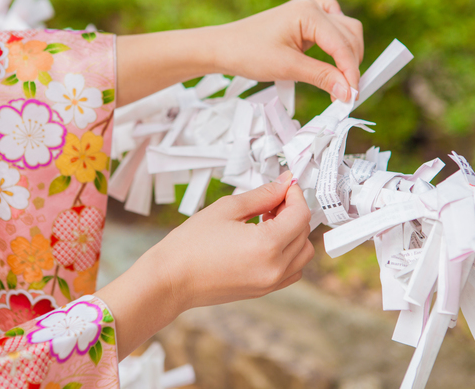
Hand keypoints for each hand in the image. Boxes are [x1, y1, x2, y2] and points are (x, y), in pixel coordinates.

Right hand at [153, 170, 312, 308]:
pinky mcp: (263, 291)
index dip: (295, 195)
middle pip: (304, 234)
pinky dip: (288, 254)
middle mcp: (275, 268)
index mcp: (267, 245)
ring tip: (267, 222)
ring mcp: (270, 283)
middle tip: (272, 201)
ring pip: (303, 254)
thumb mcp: (228, 208)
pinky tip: (265, 241)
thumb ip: (262, 195)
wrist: (170, 280)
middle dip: (293, 212)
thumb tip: (284, 183)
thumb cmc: (191, 244)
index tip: (285, 185)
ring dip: (293, 234)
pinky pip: (292, 271)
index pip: (300, 215)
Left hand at [214, 0, 363, 101]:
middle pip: (349, 35)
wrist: (224, 48)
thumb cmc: (248, 52)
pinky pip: (334, 30)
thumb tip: (347, 91)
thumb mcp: (287, 68)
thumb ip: (321, 77)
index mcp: (308, 12)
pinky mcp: (306, 21)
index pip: (342, 44)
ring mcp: (310, 11)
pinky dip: (338, 48)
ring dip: (347, 56)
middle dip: (351, 65)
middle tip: (348, 94)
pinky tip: (335, 63)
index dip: (350, 72)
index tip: (352, 96)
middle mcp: (312, 6)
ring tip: (341, 83)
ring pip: (345, 32)